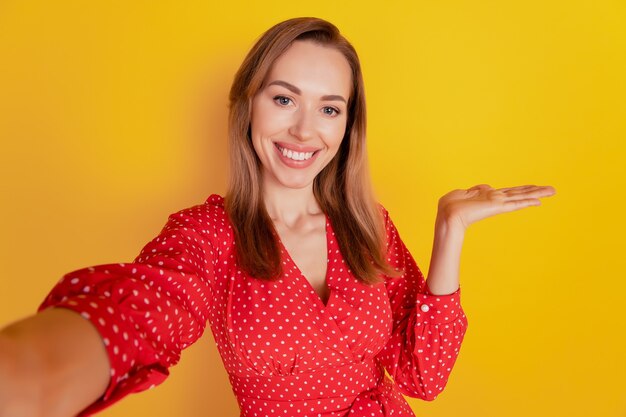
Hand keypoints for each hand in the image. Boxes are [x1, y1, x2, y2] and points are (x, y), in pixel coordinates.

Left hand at [437, 184, 556, 229]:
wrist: (447, 214)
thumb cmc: (450, 205)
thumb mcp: (464, 193)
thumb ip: (477, 190)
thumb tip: (488, 187)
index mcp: (488, 196)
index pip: (509, 192)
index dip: (522, 190)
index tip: (533, 188)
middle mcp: (496, 200)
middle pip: (520, 193)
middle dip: (536, 191)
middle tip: (552, 189)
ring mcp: (497, 203)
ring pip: (521, 197)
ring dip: (537, 194)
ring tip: (552, 191)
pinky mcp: (496, 207)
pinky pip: (515, 204)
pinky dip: (526, 201)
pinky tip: (538, 201)